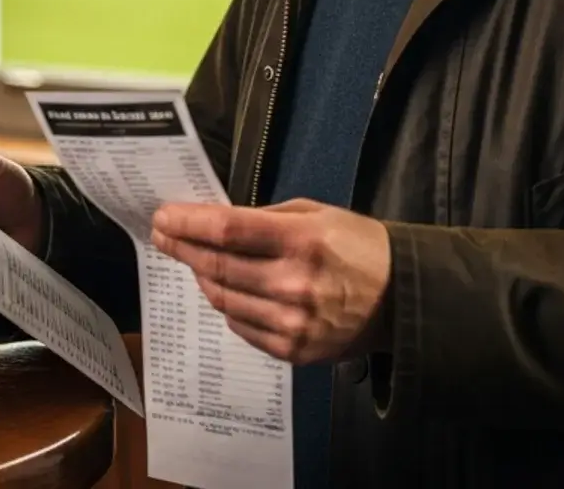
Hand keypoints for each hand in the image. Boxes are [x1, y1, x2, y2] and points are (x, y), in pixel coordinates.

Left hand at [150, 198, 391, 364]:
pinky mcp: (293, 349)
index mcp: (302, 240)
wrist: (400, 298)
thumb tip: (215, 224)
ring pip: (223, 299)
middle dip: (184, 248)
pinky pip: (241, 327)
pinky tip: (225, 290)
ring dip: (203, 277)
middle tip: (164, 236)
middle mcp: (294, 284)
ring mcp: (292, 322)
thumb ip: (266, 218)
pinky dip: (227, 306)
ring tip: (195, 261)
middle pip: (218, 266)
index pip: (228, 230)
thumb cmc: (357, 246)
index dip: (189, 223)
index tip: (163, 217)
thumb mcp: (318, 214)